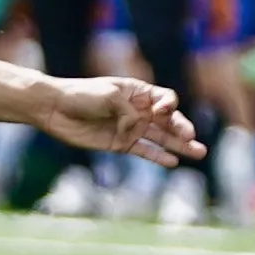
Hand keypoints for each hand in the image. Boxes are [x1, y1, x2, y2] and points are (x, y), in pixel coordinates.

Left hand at [34, 74, 202, 162]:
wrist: (55, 109)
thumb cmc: (82, 95)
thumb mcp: (109, 96)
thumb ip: (128, 113)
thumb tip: (137, 129)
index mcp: (138, 92)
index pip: (165, 99)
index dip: (169, 105)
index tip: (163, 110)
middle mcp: (138, 110)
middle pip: (168, 120)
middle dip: (183, 129)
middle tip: (193, 139)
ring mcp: (130, 128)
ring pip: (161, 138)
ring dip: (179, 145)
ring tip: (199, 153)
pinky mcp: (120, 144)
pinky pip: (144, 151)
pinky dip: (158, 156)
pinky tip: (173, 162)